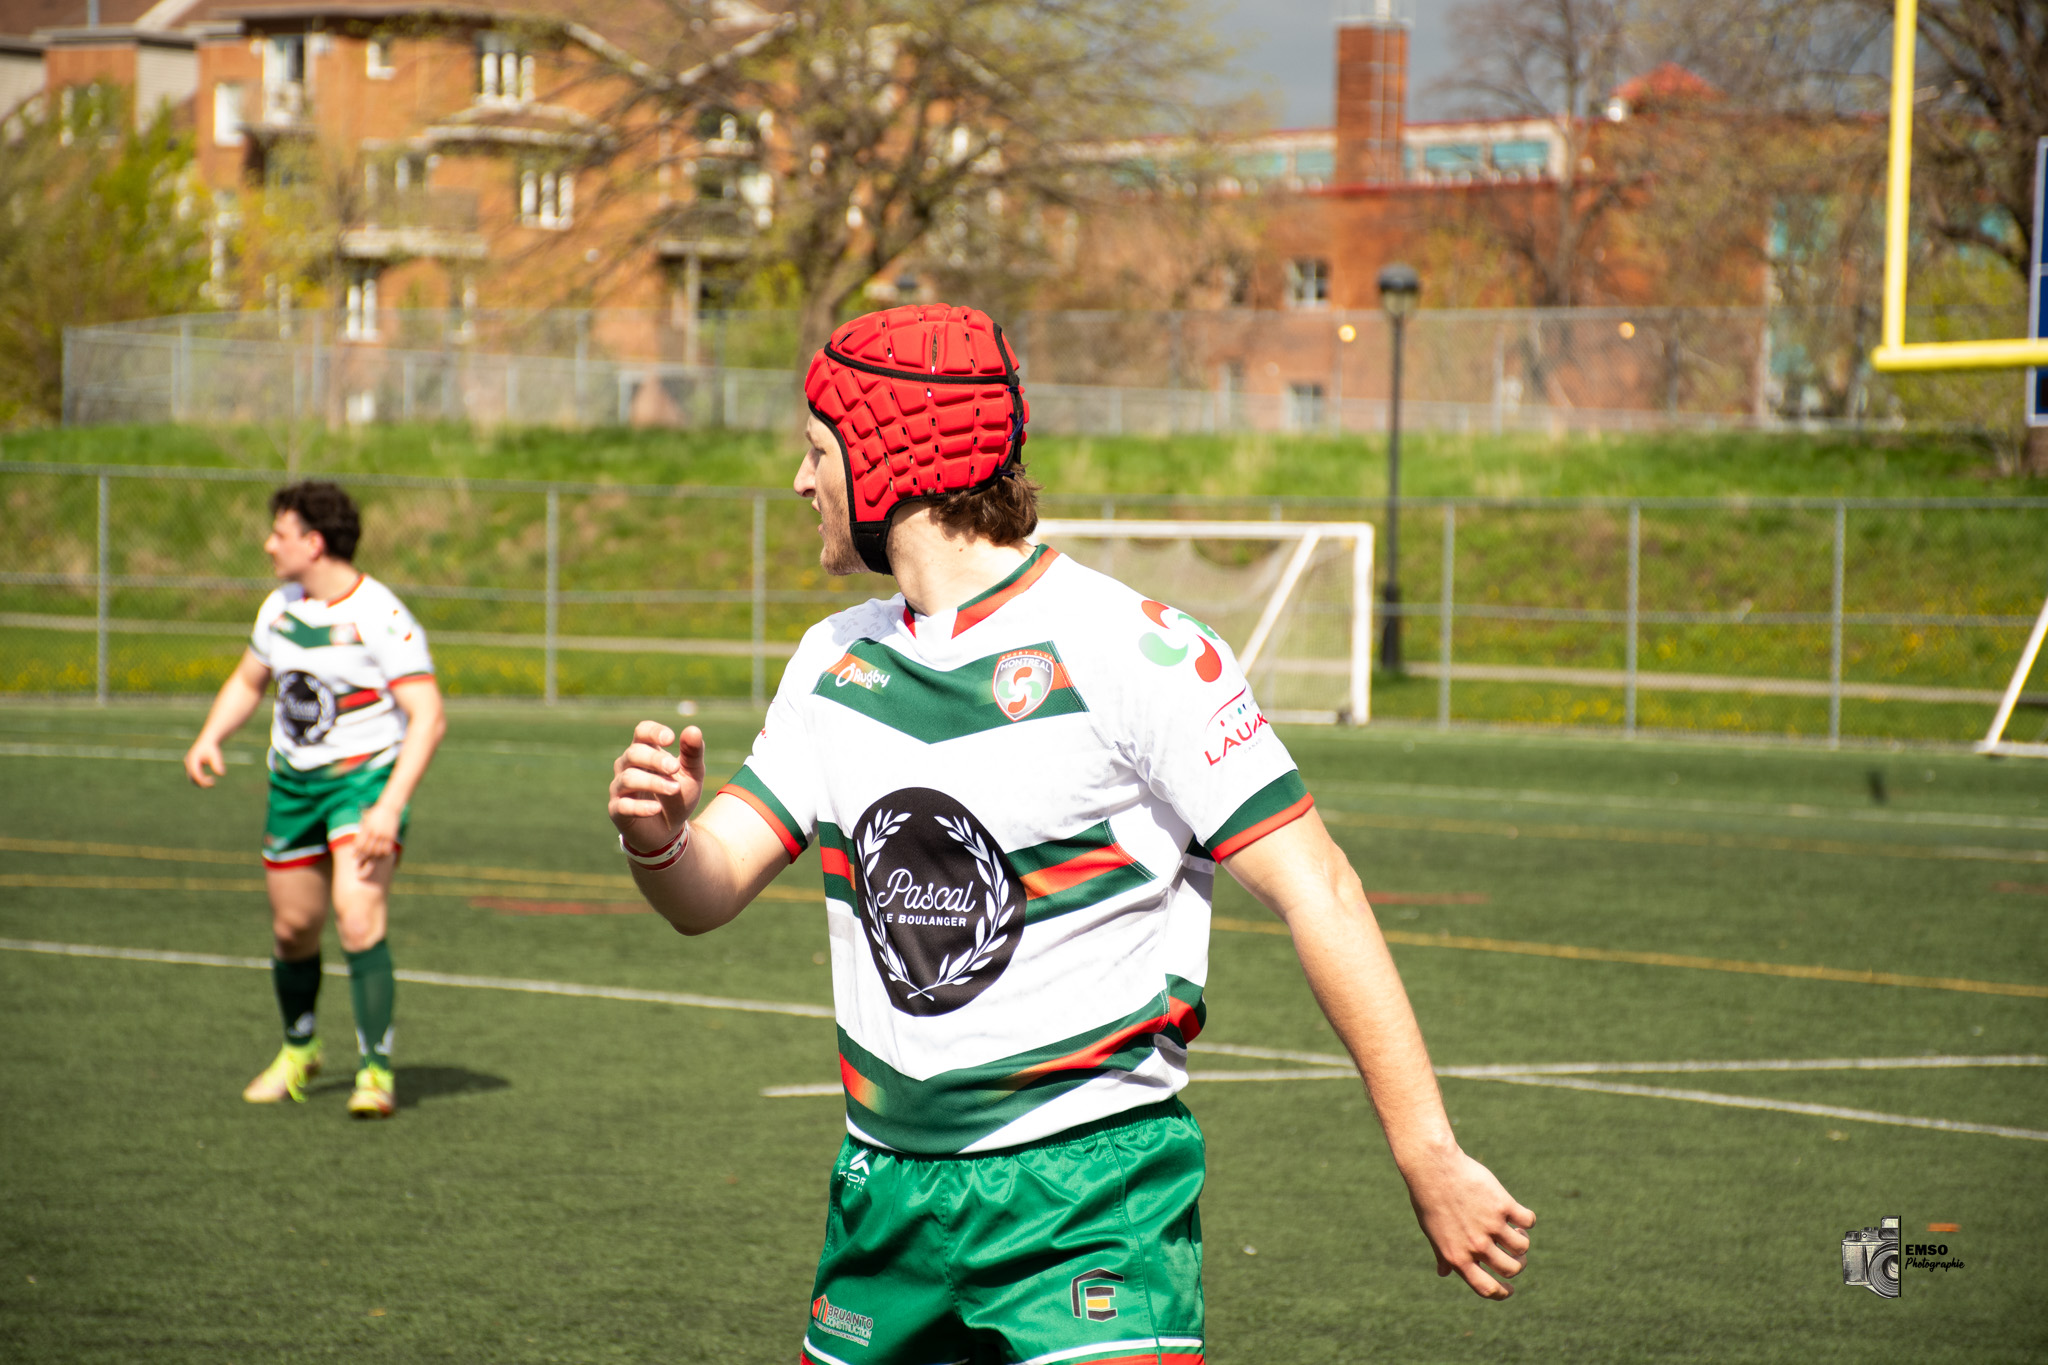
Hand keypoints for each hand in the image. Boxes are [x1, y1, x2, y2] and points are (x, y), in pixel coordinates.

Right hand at [183, 737, 225, 787]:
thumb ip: (217, 764)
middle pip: (192, 778)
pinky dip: (201, 780)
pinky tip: (210, 779)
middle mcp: (188, 763)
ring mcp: (188, 765)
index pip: (195, 773)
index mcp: (192, 759)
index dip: (202, 780)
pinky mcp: (190, 767)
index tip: (212, 783)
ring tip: (212, 784)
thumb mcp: (215, 755)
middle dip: (202, 783)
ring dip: (201, 783)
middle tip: (213, 785)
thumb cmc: (212, 748)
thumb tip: (221, 774)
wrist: (207, 742)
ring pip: (192, 779)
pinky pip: (194, 777)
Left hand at [353, 802, 402, 864]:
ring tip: (371, 858)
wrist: (389, 807)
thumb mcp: (366, 821)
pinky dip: (383, 853)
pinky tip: (381, 854)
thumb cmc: (376, 814)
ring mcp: (384, 834)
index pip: (359, 843)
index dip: (356, 851)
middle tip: (361, 860)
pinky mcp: (392, 836)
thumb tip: (356, 845)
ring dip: (374, 856)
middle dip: (363, 856)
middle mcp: (375, 832)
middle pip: (368, 849)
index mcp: (367, 828)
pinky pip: (387, 849)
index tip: (354, 855)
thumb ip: (362, 832)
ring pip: (377, 851)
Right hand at [609, 722, 703, 852]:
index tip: (671, 739)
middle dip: (655, 759)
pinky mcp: (617, 810)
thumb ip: (693, 753)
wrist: (670, 829)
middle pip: (634, 753)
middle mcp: (628, 766)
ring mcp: (620, 788)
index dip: (653, 732)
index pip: (642, 732)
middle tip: (675, 767)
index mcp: (645, 752)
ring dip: (653, 782)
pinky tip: (657, 808)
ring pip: (628, 778)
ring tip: (674, 788)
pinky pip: (623, 805)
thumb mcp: (692, 774)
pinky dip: (640, 807)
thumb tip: (693, 730)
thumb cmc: (678, 794)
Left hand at [1405, 1147, 1535, 1298]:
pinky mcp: (1502, 1204)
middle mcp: (1476, 1246)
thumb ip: (1443, 1255)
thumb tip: (1443, 1273)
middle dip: (1518, 1264)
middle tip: (1515, 1254)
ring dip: (1523, 1241)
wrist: (1433, 1167)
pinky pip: (1528, 1220)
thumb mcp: (1432, 1232)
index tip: (1510, 1289)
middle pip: (1511, 1269)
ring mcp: (1490, 1226)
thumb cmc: (1430, 1200)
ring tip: (1515, 1230)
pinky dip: (1527, 1220)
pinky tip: (1519, 1215)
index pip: (1487, 1288)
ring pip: (1522, 1247)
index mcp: (1458, 1257)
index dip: (1502, 1293)